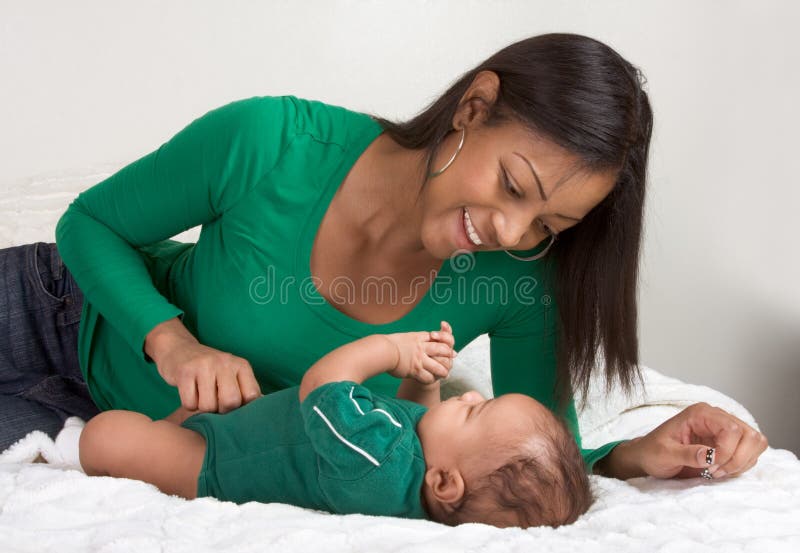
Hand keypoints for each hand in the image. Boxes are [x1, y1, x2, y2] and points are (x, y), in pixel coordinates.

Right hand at [154, 333, 261, 413]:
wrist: (178, 349)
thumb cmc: (210, 370)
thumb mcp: (232, 374)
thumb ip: (245, 391)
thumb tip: (261, 413)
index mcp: (241, 365)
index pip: (252, 396)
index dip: (242, 408)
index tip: (233, 406)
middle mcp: (225, 362)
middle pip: (230, 402)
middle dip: (221, 410)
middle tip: (215, 403)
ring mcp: (204, 365)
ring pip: (208, 406)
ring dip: (202, 409)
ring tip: (201, 396)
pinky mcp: (185, 371)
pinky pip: (189, 403)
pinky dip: (189, 405)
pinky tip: (190, 393)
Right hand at [384, 321, 455, 383]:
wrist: (381, 350)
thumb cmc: (391, 344)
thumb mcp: (407, 337)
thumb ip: (418, 339)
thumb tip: (426, 340)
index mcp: (420, 338)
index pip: (439, 340)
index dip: (446, 346)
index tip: (451, 351)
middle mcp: (422, 348)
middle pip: (442, 351)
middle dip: (449, 357)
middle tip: (451, 363)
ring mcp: (419, 359)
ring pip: (438, 367)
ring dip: (443, 372)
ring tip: (444, 375)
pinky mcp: (414, 370)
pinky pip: (428, 377)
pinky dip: (431, 380)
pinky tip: (431, 380)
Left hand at [622, 402, 768, 479]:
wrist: (649, 457)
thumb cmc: (653, 451)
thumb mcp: (664, 454)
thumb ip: (687, 454)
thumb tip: (710, 456)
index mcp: (700, 413)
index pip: (732, 429)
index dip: (727, 452)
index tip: (710, 466)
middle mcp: (716, 417)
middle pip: (750, 435)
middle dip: (737, 458)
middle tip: (715, 471)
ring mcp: (725, 429)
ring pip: (755, 443)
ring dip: (741, 462)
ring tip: (716, 471)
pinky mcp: (730, 442)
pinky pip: (751, 453)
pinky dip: (741, 465)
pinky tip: (721, 470)